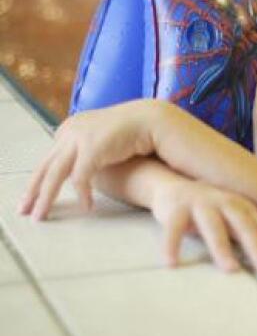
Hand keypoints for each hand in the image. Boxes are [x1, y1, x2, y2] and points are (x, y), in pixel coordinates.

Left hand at [18, 99, 160, 219]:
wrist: (153, 119)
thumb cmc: (134, 132)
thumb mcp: (104, 139)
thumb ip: (90, 149)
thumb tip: (84, 167)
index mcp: (71, 127)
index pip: (50, 157)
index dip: (40, 178)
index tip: (34, 196)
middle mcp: (70, 130)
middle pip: (46, 165)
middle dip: (33, 190)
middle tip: (24, 210)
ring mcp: (79, 138)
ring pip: (55, 174)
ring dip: (46, 198)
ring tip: (41, 216)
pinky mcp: (92, 148)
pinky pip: (80, 178)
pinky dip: (82, 194)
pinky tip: (87, 207)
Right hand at [151, 179, 256, 272]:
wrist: (174, 187)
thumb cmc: (212, 207)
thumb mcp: (240, 216)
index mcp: (242, 206)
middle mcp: (224, 202)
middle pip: (243, 224)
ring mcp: (200, 204)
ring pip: (213, 226)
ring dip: (222, 248)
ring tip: (231, 270)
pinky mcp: (176, 210)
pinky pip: (174, 229)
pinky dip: (172, 245)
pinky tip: (172, 263)